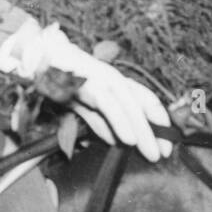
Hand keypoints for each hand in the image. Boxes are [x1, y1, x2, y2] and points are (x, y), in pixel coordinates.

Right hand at [40, 34, 172, 162]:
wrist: (44, 57)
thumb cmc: (66, 81)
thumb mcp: (88, 106)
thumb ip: (102, 123)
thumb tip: (117, 143)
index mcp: (117, 83)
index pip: (146, 101)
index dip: (159, 123)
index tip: (167, 144)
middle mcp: (115, 80)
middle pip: (143, 106)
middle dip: (156, 132)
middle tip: (165, 153)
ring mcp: (104, 80)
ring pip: (130, 107)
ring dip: (142, 132)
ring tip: (151, 152)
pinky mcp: (90, 85)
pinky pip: (109, 106)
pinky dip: (120, 123)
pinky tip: (128, 139)